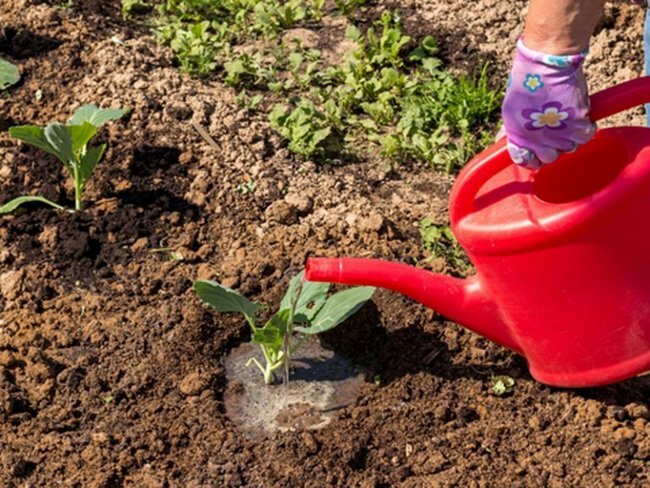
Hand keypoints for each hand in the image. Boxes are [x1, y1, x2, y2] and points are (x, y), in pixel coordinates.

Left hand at [501, 39, 596, 168]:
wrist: (545, 65)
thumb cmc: (526, 84)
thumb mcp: (510, 110)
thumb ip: (510, 129)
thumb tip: (501, 140)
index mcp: (520, 139)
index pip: (527, 162)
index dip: (532, 157)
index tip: (536, 148)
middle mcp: (539, 142)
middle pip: (550, 157)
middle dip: (552, 147)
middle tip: (554, 131)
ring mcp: (559, 136)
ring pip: (569, 148)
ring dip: (569, 137)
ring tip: (566, 120)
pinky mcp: (578, 126)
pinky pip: (585, 136)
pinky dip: (585, 129)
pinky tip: (581, 118)